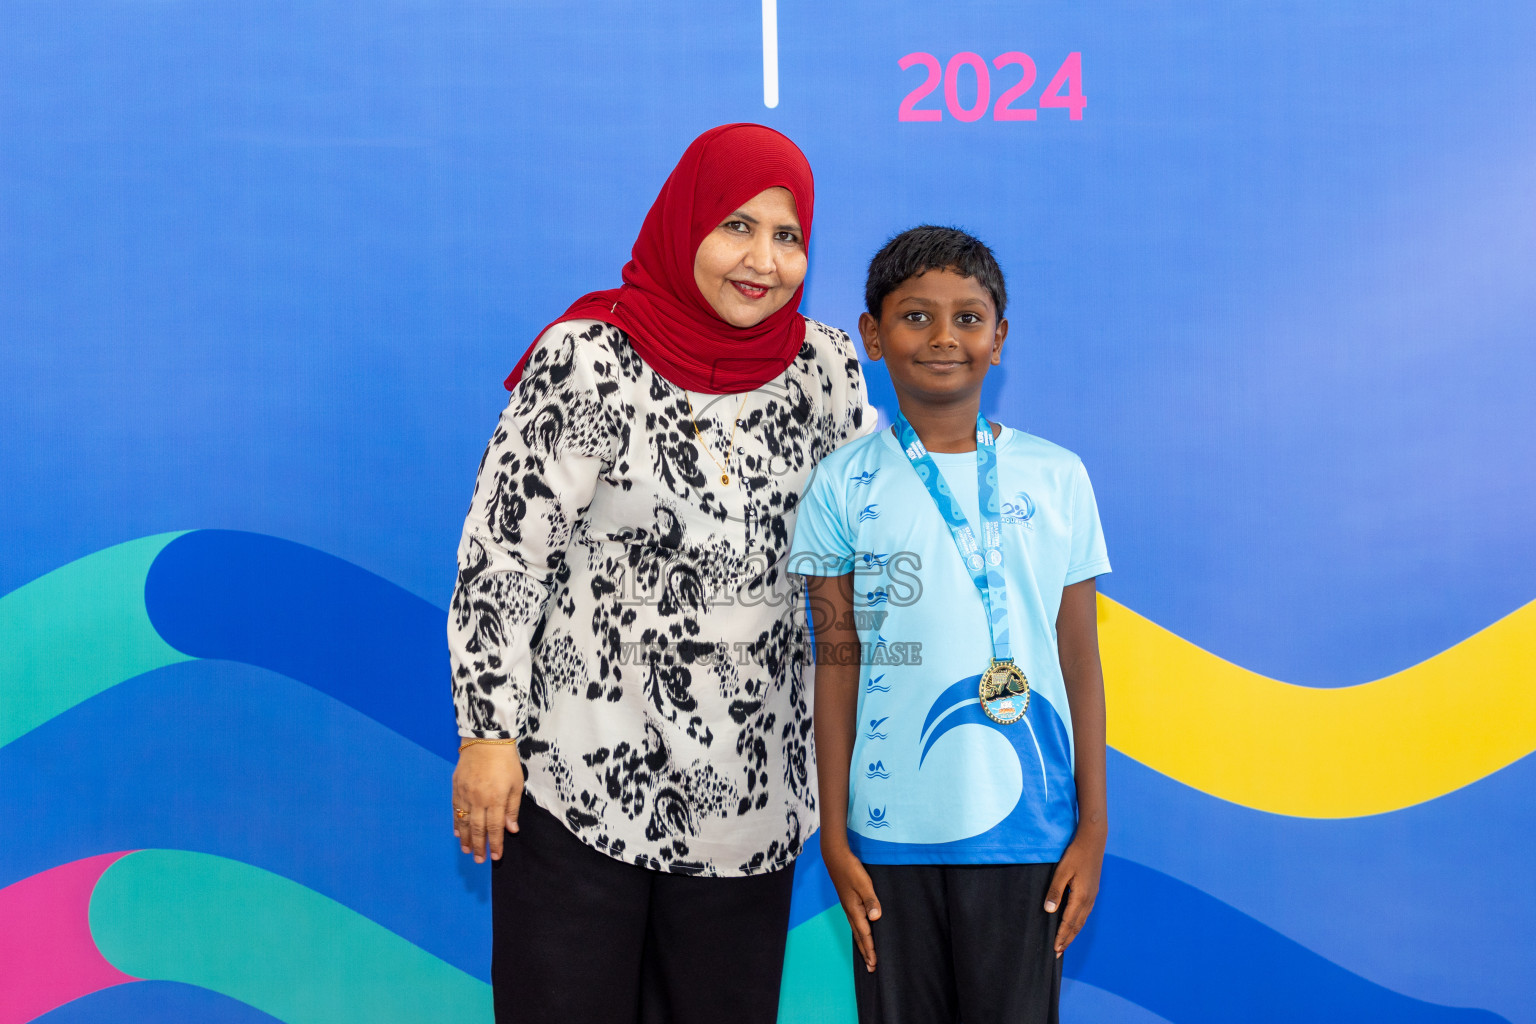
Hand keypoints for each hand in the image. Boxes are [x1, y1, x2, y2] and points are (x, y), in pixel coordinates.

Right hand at [451, 743, 523, 863]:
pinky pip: (455, 809)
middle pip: (478, 829)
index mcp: (496, 799)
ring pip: (464, 822)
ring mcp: (465, 794)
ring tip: (467, 851)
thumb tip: (511, 829)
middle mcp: (479, 799)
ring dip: (466, 838)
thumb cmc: (506, 761)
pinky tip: (458, 832)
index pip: (495, 828)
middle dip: (479, 846)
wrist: (486, 739)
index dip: (495, 844)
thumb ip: (512, 808)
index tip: (496, 857)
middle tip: (479, 860)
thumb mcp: (516, 783)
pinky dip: (456, 823)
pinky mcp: (456, 787)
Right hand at [823, 843, 881, 970]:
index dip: (870, 949)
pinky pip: (855, 924)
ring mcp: (848, 907)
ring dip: (862, 944)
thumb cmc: (851, 869)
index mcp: (854, 909)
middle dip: (866, 952)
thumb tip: (875, 918)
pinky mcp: (849, 902)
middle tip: (871, 968)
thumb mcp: (864, 884)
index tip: (874, 964)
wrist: (836, 858)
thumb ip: (871, 900)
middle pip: (859, 936)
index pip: (865, 934)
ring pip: (856, 931)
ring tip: (867, 956)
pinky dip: (860, 934)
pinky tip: (862, 933)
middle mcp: (850, 912)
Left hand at [1045, 826, 1105, 957]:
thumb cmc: (1075, 854)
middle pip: (1077, 925)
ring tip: (1065, 942)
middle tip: (1058, 952)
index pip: (1069, 922)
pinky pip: (1085, 912)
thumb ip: (1055, 891)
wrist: (1093, 840)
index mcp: (1081, 897)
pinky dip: (1078, 922)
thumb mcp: (1062, 871)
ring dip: (1073, 932)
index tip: (1055, 949)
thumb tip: (1049, 911)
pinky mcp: (1093, 890)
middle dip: (1067, 939)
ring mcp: (1093, 895)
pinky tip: (1073, 923)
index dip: (1061, 936)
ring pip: (1082, 920)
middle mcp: (1089, 900)